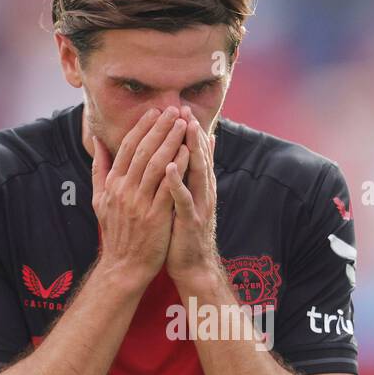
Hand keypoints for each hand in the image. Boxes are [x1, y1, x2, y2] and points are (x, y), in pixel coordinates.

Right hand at [91, 106, 189, 288]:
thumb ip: (99, 169)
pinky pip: (168, 187)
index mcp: (112, 184)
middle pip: (143, 151)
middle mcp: (124, 190)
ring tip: (183, 124)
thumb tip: (96, 142)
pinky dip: (177, 168)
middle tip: (173, 110)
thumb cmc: (116, 232)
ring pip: (156, 164)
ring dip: (170, 142)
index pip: (127, 148)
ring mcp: (139, 203)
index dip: (142, 127)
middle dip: (159, 128)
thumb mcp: (99, 199)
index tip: (154, 110)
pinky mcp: (155, 216)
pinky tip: (188, 153)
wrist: (123, 266)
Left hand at [164, 107, 220, 285]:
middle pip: (199, 157)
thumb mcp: (187, 199)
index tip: (180, 107)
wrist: (192, 267)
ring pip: (197, 173)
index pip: (194, 153)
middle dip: (192, 132)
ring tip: (185, 128)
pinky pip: (184, 199)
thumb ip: (190, 176)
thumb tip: (194, 152)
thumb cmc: (184, 232)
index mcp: (198, 186)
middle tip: (186, 109)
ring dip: (191, 149)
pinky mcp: (191, 222)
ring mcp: (198, 206)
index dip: (189, 131)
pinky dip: (178, 182)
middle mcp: (202, 192)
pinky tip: (170, 167)